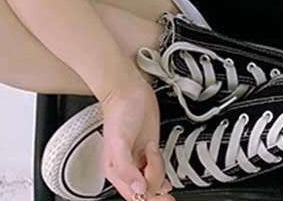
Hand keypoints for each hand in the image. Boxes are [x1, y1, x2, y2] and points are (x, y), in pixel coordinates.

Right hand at [100, 76, 174, 199]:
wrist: (130, 92)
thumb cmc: (119, 113)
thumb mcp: (118, 144)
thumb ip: (127, 168)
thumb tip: (138, 188)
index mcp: (116, 171)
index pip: (133, 195)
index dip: (146, 198)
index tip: (159, 196)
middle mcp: (128, 168)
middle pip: (145, 191)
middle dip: (155, 189)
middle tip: (167, 192)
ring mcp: (140, 158)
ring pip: (154, 179)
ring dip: (158, 169)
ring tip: (152, 150)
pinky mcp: (150, 149)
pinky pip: (158, 168)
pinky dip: (162, 168)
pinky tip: (160, 162)